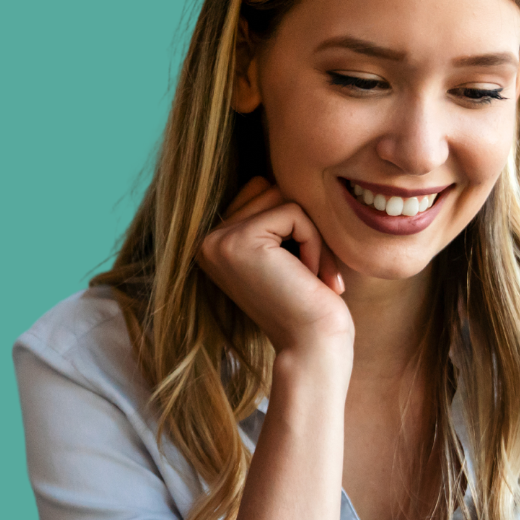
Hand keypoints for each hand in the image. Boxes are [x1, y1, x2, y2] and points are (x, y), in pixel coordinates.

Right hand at [198, 177, 354, 367]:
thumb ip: (271, 214)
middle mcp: (205, 240)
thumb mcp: (285, 250)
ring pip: (283, 197)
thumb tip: (272, 173)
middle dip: (304, 225)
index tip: (302, 267)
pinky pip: (294, 212)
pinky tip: (309, 277)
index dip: (295, 222)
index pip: (263, 190)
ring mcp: (217, 241)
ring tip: (309, 275)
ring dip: (311, 234)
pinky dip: (314, 242)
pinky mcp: (238, 241)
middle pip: (271, 188)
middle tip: (311, 272)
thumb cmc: (310, 302)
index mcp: (214, 242)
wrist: (312, 347)